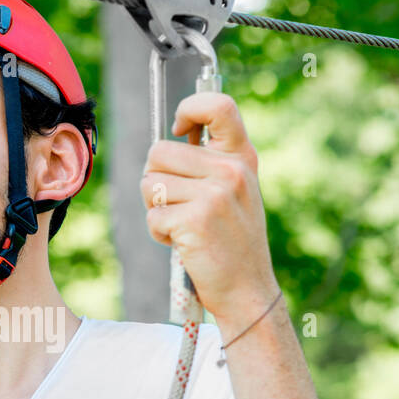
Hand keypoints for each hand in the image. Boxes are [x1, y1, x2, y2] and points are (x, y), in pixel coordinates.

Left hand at [139, 92, 280, 322]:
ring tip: (182, 227)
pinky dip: (158, 232)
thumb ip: (210, 164)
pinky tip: (182, 243)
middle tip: (176, 205)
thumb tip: (170, 137)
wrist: (248, 291)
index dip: (190, 108)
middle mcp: (231, 171)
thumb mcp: (235, 193)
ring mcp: (214, 194)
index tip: (178, 129)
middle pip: (159, 151)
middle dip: (155, 179)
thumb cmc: (232, 243)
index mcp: (242, 158)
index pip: (218, 106)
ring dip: (156, 208)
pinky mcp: (195, 220)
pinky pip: (153, 214)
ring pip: (150, 183)